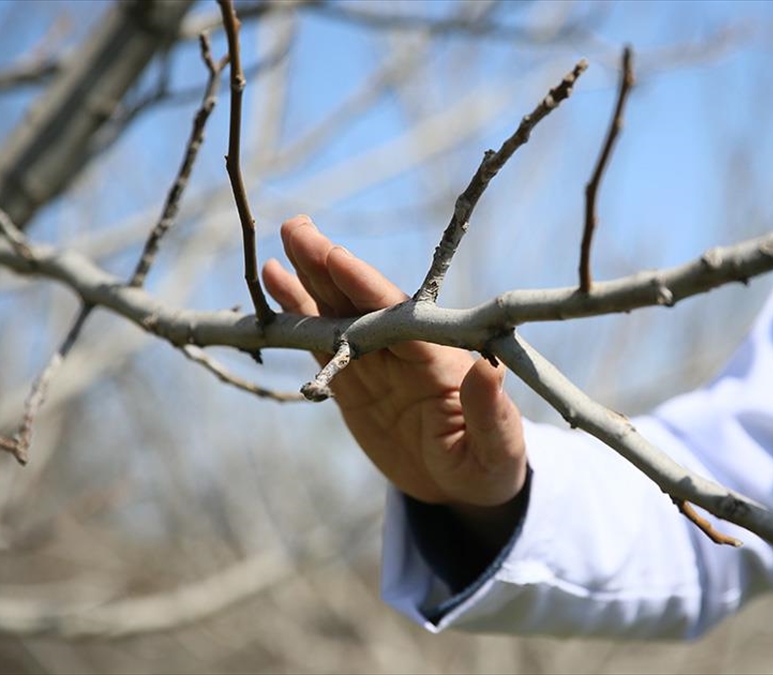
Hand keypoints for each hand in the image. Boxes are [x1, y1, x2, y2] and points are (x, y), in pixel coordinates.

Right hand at [262, 216, 527, 529]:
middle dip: (331, 266)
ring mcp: (378, 362)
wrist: (465, 485)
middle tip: (297, 228)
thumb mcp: (496, 448)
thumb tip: (489, 372)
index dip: (369, 289)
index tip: (339, 259)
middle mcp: (407, 351)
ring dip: (311, 278)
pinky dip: (298, 316)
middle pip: (364, 301)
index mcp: (439, 360)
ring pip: (338, 313)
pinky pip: (321, 344)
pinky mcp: (354, 380)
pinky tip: (275, 283)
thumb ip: (490, 412)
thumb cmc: (491, 465)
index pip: (400, 317)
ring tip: (286, 236)